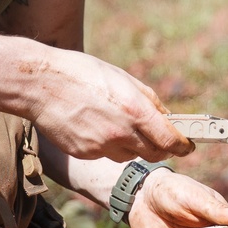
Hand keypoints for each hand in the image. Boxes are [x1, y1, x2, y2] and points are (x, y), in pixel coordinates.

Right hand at [26, 47, 193, 161]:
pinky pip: (105, 154)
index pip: (170, 140)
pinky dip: (108, 145)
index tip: (188, 146)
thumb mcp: (122, 77)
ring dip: (132, 145)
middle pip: (154, 153)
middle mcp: (121, 132)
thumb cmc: (81, 73)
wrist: (40, 84)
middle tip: (161, 138)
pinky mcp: (85, 153)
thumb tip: (165, 116)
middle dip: (161, 148)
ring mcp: (101, 146)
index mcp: (135, 110)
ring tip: (117, 123)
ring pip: (128, 155)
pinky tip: (95, 125)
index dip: (183, 145)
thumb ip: (148, 99)